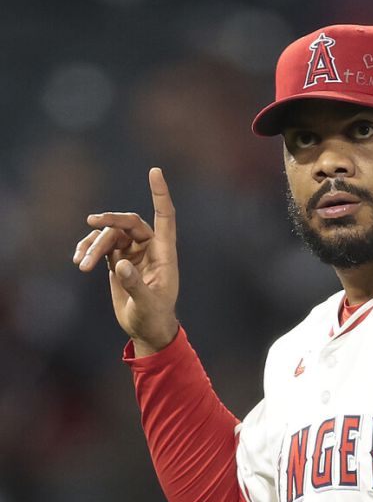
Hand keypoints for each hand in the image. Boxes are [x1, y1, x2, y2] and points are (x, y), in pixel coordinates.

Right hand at [73, 167, 179, 355]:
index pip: (165, 217)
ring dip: (93, 246)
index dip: (160, 194)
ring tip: (82, 264)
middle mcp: (150, 248)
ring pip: (111, 236)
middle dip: (110, 222)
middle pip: (129, 222)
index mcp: (164, 254)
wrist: (146, 330)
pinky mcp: (118, 260)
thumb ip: (136, 285)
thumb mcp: (147, 305)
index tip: (154, 171)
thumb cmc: (154, 318)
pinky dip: (88, 250)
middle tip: (91, 224)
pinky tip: (78, 260)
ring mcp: (133, 252)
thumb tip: (120, 264)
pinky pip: (101, 246)